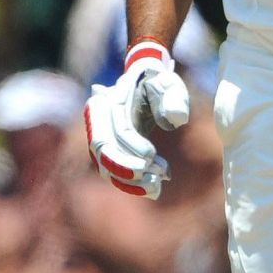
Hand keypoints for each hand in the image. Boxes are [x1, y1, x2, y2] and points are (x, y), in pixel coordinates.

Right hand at [84, 41, 189, 198]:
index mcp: (107, 101)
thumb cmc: (158, 85)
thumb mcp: (169, 85)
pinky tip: (154, 187)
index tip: (151, 155)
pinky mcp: (108, 152)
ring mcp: (99, 138)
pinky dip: (132, 184)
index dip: (130, 144)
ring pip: (105, 167)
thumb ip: (174, 98)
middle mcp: (96, 121)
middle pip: (102, 150)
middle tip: (154, 179)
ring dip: (130, 181)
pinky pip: (113, 173)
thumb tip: (175, 118)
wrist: (146, 87)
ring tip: (157, 186)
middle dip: (126, 168)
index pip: (112, 128)